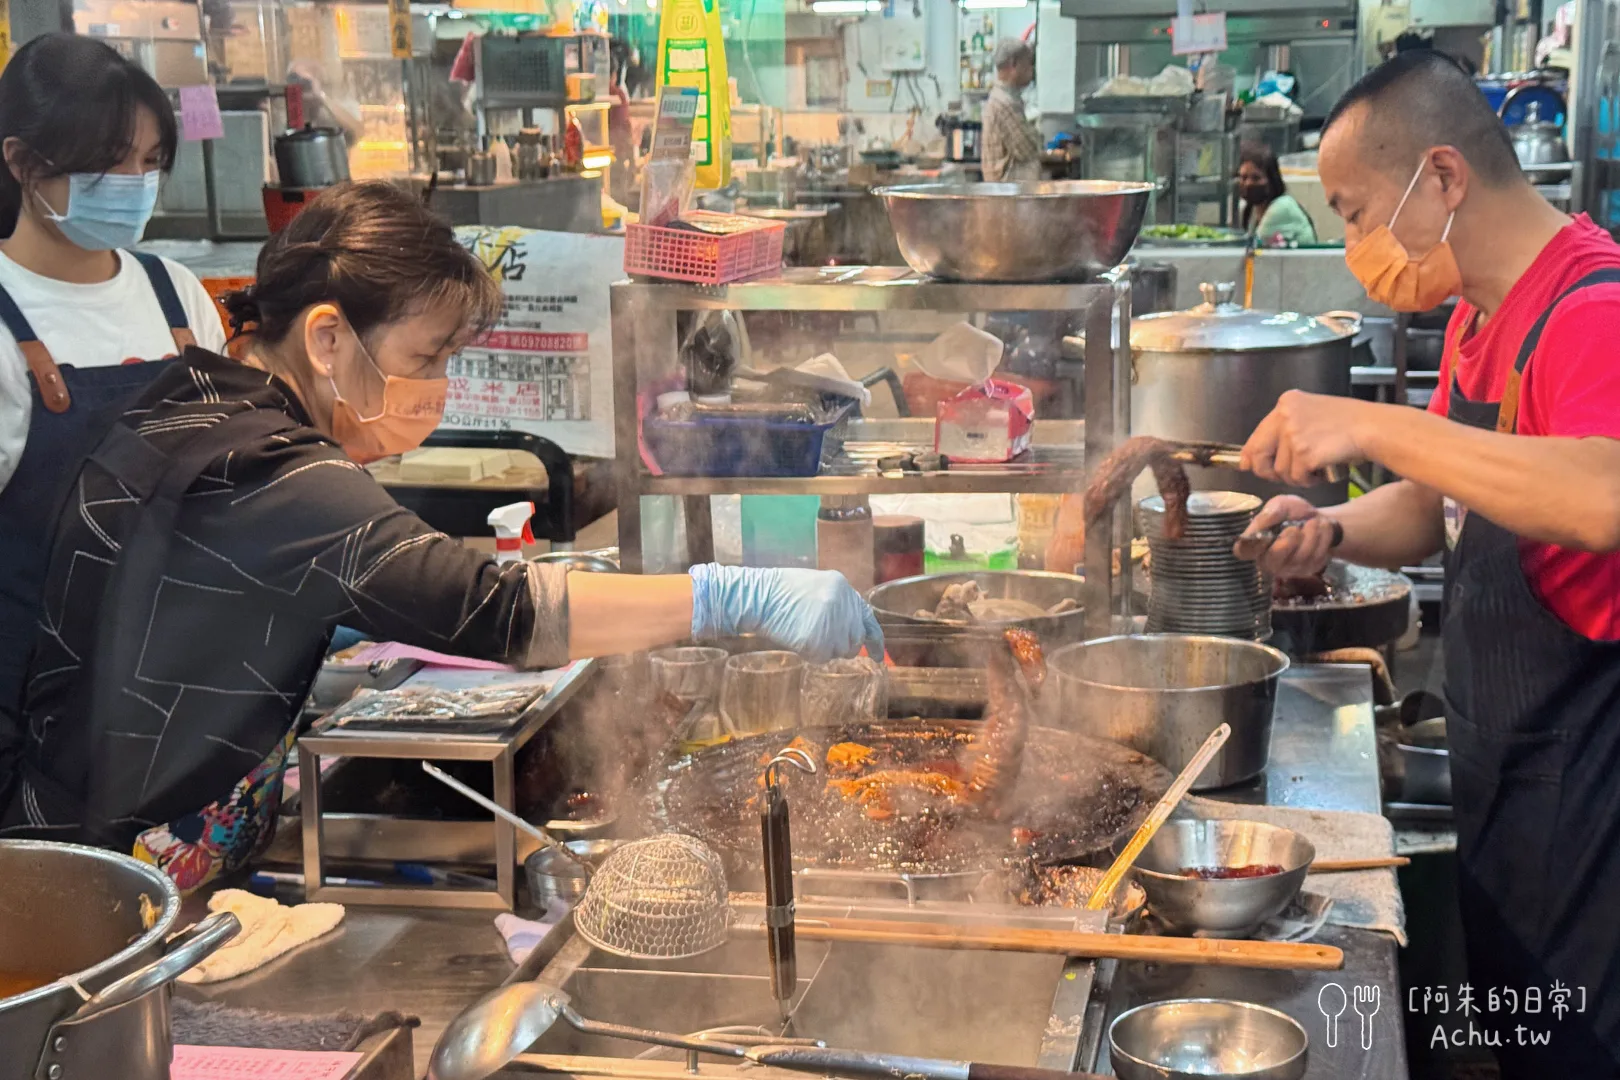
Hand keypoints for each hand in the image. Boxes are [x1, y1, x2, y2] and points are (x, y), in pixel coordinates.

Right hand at [689, 565, 883, 662]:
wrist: (757, 596)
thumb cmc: (780, 591)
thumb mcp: (817, 586)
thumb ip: (838, 604)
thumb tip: (850, 627)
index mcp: (843, 588)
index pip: (868, 618)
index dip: (875, 640)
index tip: (880, 657)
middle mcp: (842, 605)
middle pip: (854, 639)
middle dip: (842, 645)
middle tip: (822, 640)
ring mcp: (831, 624)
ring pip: (840, 651)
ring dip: (825, 649)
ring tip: (804, 632)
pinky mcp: (817, 641)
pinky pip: (822, 658)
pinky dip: (810, 654)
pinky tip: (797, 639)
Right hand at [1236, 495, 1337, 578]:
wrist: (1319, 520)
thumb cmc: (1293, 513)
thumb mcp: (1281, 504)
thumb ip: (1270, 513)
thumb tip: (1262, 521)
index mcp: (1255, 544)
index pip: (1243, 551)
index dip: (1255, 544)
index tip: (1268, 533)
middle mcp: (1268, 561)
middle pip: (1273, 559)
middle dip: (1288, 541)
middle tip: (1295, 527)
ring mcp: (1289, 569)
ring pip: (1299, 558)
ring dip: (1310, 536)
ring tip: (1313, 522)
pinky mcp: (1308, 570)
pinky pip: (1317, 557)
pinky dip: (1322, 540)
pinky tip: (1320, 531)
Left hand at [1241, 390, 1377, 487]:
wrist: (1373, 428)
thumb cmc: (1349, 422)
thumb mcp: (1311, 414)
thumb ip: (1283, 430)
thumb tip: (1249, 458)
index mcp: (1287, 403)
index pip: (1257, 434)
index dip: (1251, 455)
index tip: (1247, 465)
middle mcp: (1285, 416)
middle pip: (1260, 455)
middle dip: (1270, 471)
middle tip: (1287, 475)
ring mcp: (1294, 435)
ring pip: (1281, 470)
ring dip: (1298, 476)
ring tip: (1317, 467)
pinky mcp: (1304, 453)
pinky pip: (1297, 477)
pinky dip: (1310, 480)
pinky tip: (1323, 471)